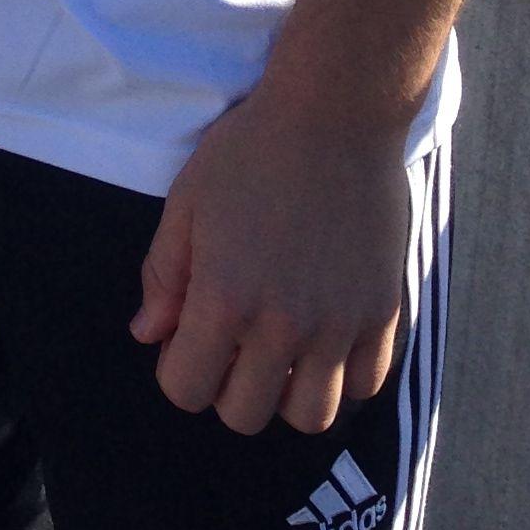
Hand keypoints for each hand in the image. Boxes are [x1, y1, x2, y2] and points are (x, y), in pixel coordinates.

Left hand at [132, 72, 416, 434]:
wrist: (335, 112)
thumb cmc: (251, 149)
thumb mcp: (188, 201)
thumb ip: (164, 275)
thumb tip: (147, 335)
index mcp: (225, 298)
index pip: (187, 390)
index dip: (178, 369)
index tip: (187, 337)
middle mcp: (283, 325)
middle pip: (245, 416)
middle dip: (227, 387)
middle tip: (233, 341)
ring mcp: (339, 324)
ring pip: (312, 417)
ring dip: (289, 392)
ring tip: (282, 348)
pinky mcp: (382, 311)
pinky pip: (365, 383)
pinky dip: (343, 373)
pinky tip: (327, 334)